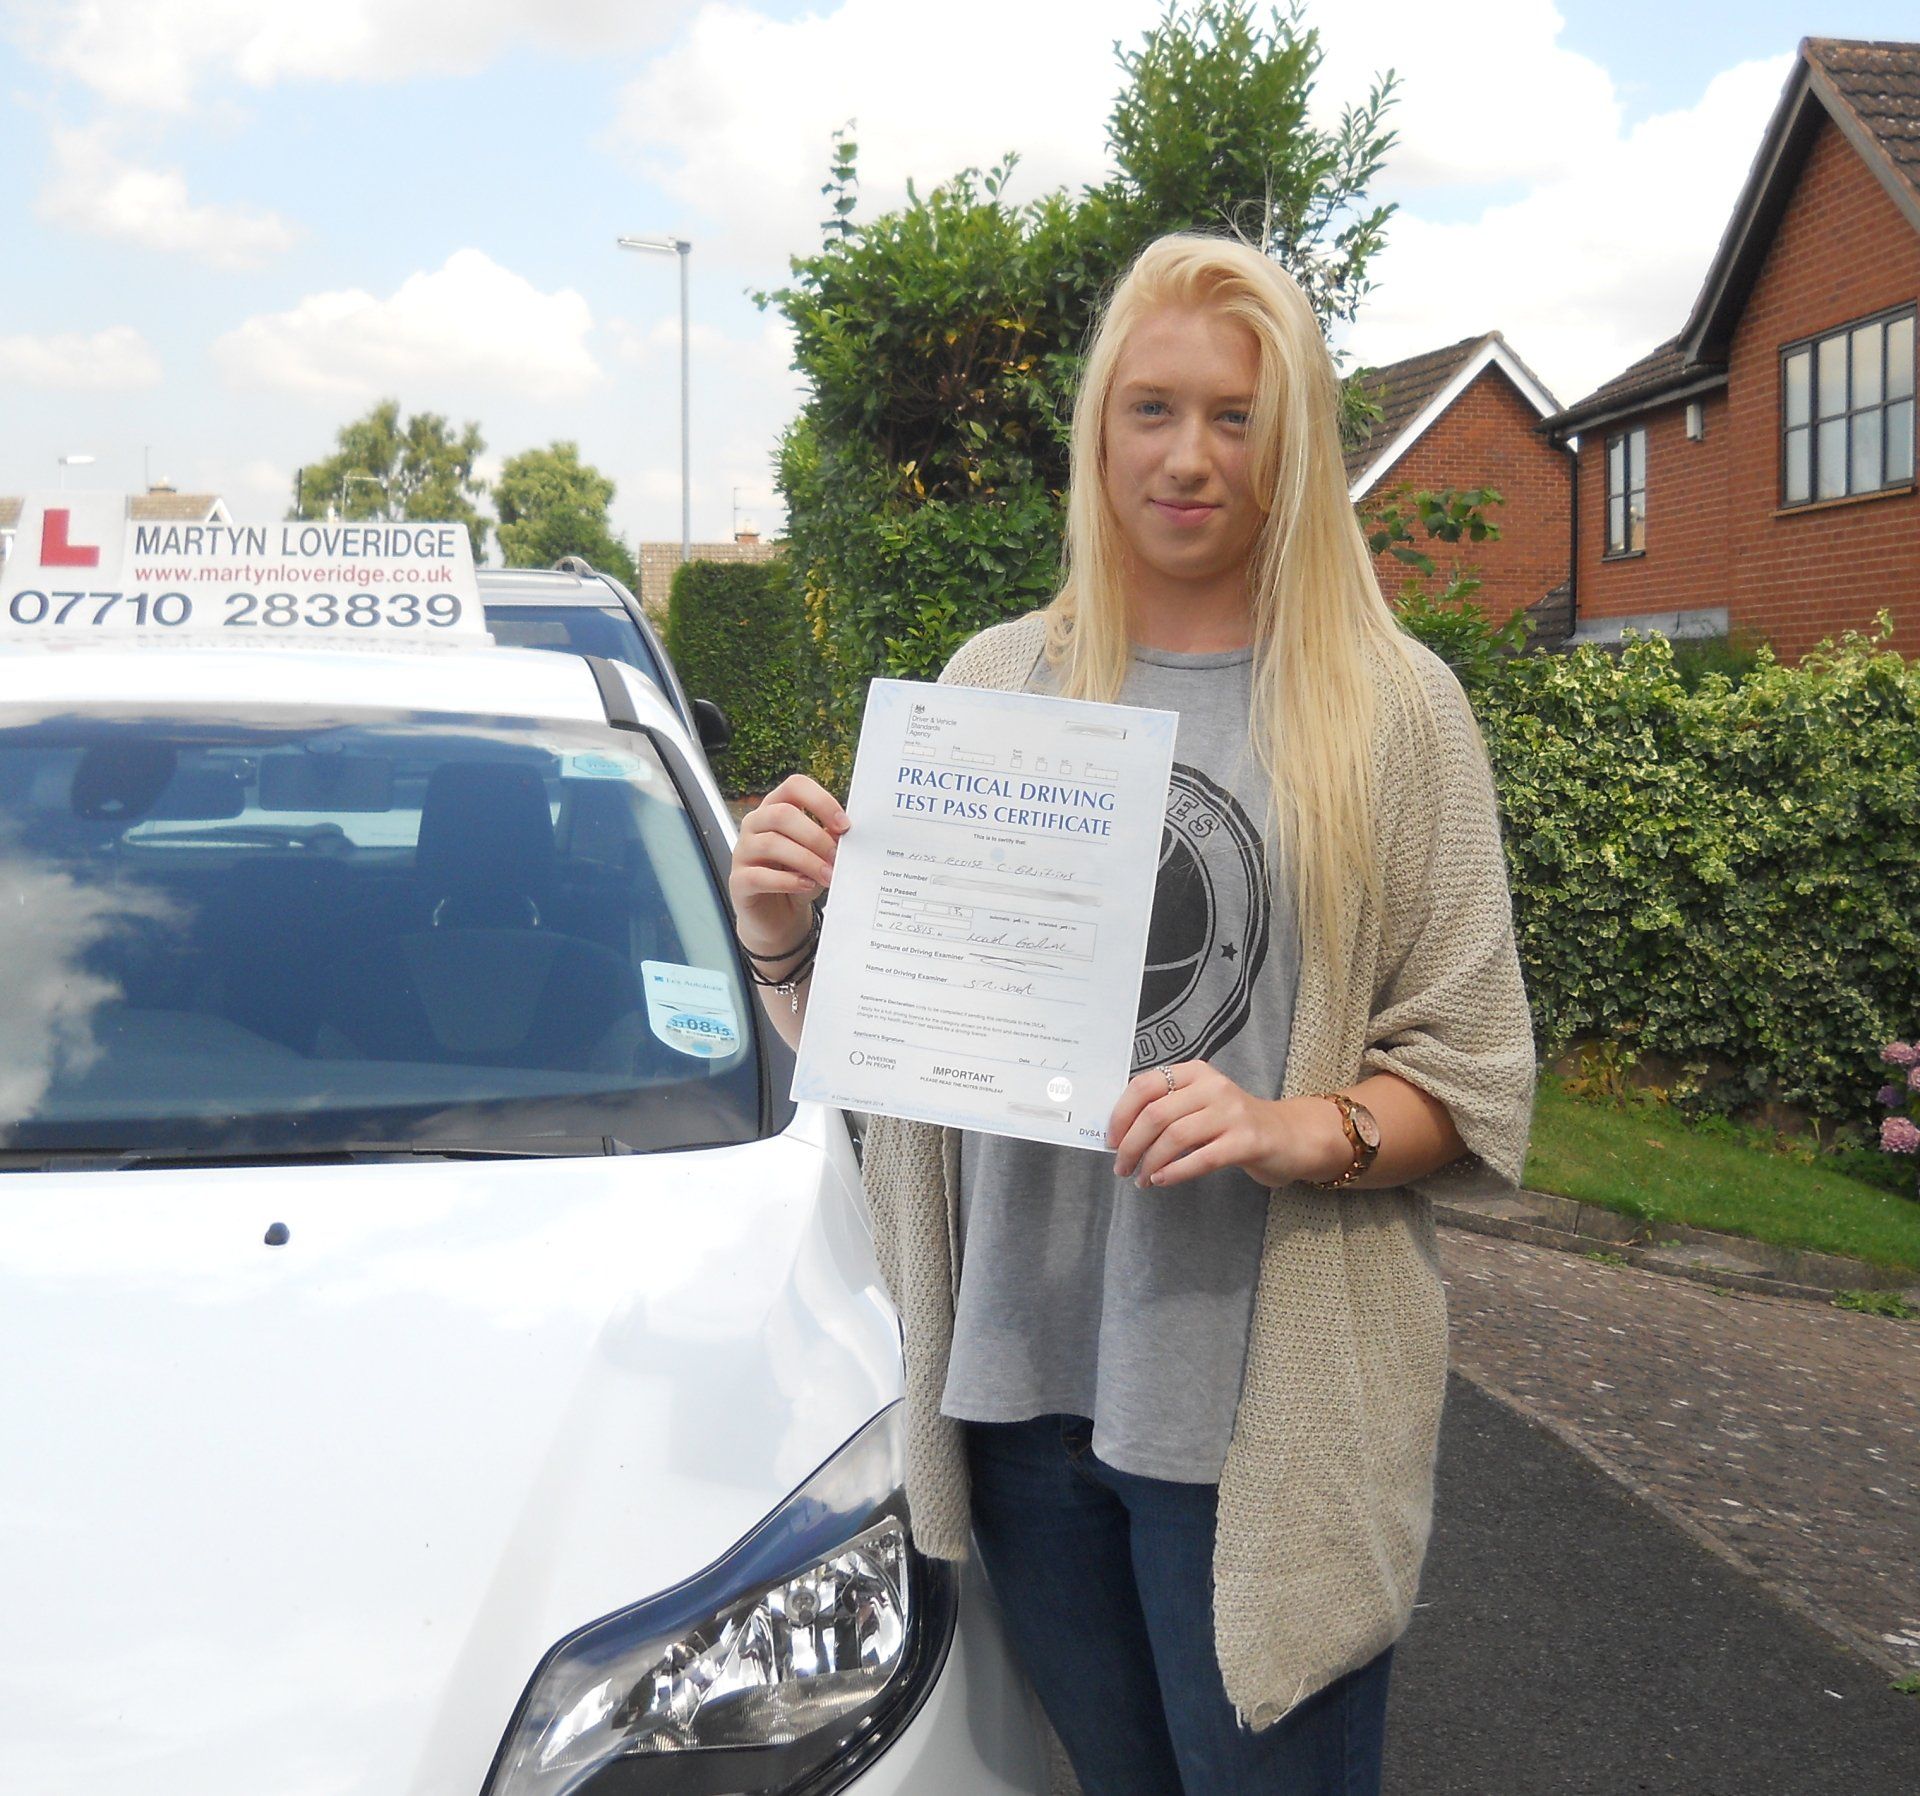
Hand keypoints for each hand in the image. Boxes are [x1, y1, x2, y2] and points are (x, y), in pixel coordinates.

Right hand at [729, 773, 847, 956]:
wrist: (778, 918)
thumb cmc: (799, 879)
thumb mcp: (819, 856)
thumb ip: (828, 839)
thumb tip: (843, 831)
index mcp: (776, 809)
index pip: (794, 787)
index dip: (821, 801)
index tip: (844, 825)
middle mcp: (755, 824)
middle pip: (781, 814)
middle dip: (815, 836)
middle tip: (837, 857)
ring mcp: (742, 851)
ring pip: (770, 843)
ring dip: (806, 860)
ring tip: (827, 875)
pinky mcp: (738, 881)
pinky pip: (759, 875)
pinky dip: (787, 881)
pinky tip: (806, 885)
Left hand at [1106, 1060, 1340, 1190]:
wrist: (1289, 1136)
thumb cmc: (1234, 1123)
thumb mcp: (1200, 1104)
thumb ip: (1167, 1108)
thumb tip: (1119, 1133)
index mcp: (1196, 1072)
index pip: (1144, 1085)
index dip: (1121, 1114)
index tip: (1110, 1140)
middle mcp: (1213, 1086)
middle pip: (1155, 1114)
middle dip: (1130, 1145)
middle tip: (1121, 1167)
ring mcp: (1232, 1112)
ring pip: (1174, 1137)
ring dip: (1150, 1162)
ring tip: (1141, 1179)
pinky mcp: (1247, 1141)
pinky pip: (1201, 1158)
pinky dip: (1174, 1172)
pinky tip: (1162, 1181)